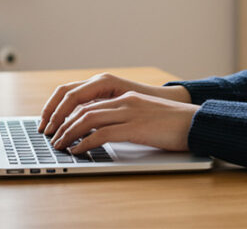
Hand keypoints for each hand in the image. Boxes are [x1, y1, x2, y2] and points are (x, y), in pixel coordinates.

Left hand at [38, 73, 191, 140]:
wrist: (195, 122)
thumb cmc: (172, 123)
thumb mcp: (143, 115)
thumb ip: (124, 118)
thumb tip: (102, 131)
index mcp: (124, 96)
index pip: (86, 99)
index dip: (66, 112)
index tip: (55, 124)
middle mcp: (123, 100)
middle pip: (82, 107)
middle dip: (62, 123)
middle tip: (51, 137)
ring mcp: (129, 112)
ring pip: (87, 119)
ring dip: (69, 133)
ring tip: (59, 145)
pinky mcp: (135, 127)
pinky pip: (102, 134)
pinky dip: (85, 143)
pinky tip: (78, 150)